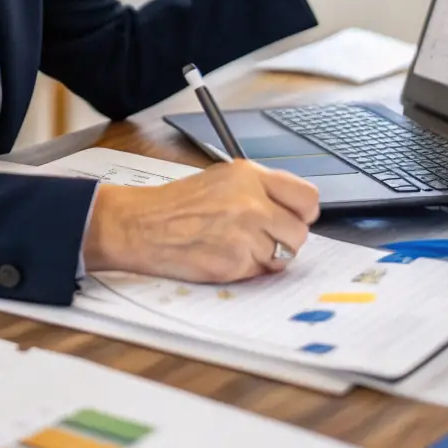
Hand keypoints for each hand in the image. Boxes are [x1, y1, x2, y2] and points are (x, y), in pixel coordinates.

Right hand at [82, 160, 319, 283]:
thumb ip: (258, 191)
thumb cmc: (175, 205)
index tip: (293, 219)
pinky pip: (259, 273)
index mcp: (249, 175)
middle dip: (283, 241)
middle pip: (299, 232)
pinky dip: (245, 271)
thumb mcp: (221, 180)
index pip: (307, 197)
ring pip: (283, 256)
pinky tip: (222, 257)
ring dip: (264, 258)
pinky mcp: (234, 261)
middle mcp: (251, 201)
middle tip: (259, 239)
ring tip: (236, 247)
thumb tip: (291, 211)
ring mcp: (244, 232)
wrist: (140, 224)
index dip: (302, 213)